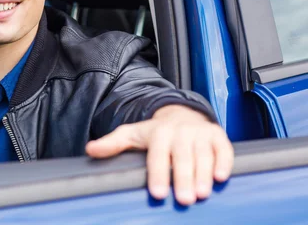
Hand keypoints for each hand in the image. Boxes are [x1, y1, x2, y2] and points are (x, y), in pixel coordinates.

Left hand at [85, 104, 232, 205]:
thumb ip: (112, 144)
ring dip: (203, 174)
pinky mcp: (217, 136)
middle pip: (182, 158)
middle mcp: (181, 131)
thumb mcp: (132, 135)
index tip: (158, 194)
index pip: (158, 156)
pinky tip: (221, 177)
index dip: (158, 175)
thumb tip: (90, 150)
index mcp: (158, 133)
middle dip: (183, 179)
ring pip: (203, 155)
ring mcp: (200, 133)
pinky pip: (223, 149)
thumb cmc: (155, 132)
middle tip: (184, 200)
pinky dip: (224, 162)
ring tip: (202, 193)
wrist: (181, 115)